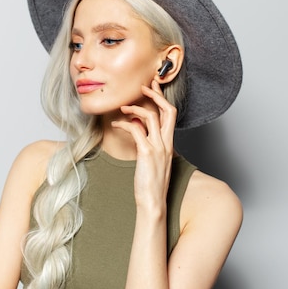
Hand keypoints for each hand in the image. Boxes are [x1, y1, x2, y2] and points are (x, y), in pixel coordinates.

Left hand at [111, 80, 177, 211]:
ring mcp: (158, 148)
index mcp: (170, 144)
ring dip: (136, 107)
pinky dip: (125, 123)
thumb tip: (139, 130)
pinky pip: (136, 129)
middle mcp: (167, 143)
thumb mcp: (153, 162)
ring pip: (151, 116)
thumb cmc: (151, 185)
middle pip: (167, 111)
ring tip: (123, 107)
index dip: (163, 99)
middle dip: (156, 95)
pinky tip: (116, 125)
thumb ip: (150, 145)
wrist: (153, 202)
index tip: (154, 88)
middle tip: (145, 86)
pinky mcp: (146, 153)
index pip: (171, 115)